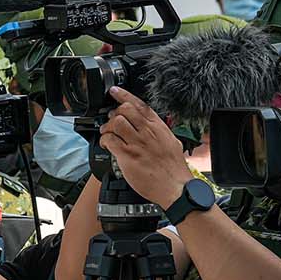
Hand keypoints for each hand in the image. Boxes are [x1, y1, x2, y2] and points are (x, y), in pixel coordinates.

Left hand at [97, 88, 192, 208]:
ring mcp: (137, 144)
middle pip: (125, 110)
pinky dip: (104, 140)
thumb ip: (160, 132)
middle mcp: (147, 133)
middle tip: (111, 120)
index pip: (139, 104)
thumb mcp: (172, 143)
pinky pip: (110, 141)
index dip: (124, 95)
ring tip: (107, 133)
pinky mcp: (128, 156)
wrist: (176, 187)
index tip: (114, 91)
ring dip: (107, 126)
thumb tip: (152, 127)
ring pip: (115, 123)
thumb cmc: (174, 169)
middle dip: (114, 113)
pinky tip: (106, 144)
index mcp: (158, 127)